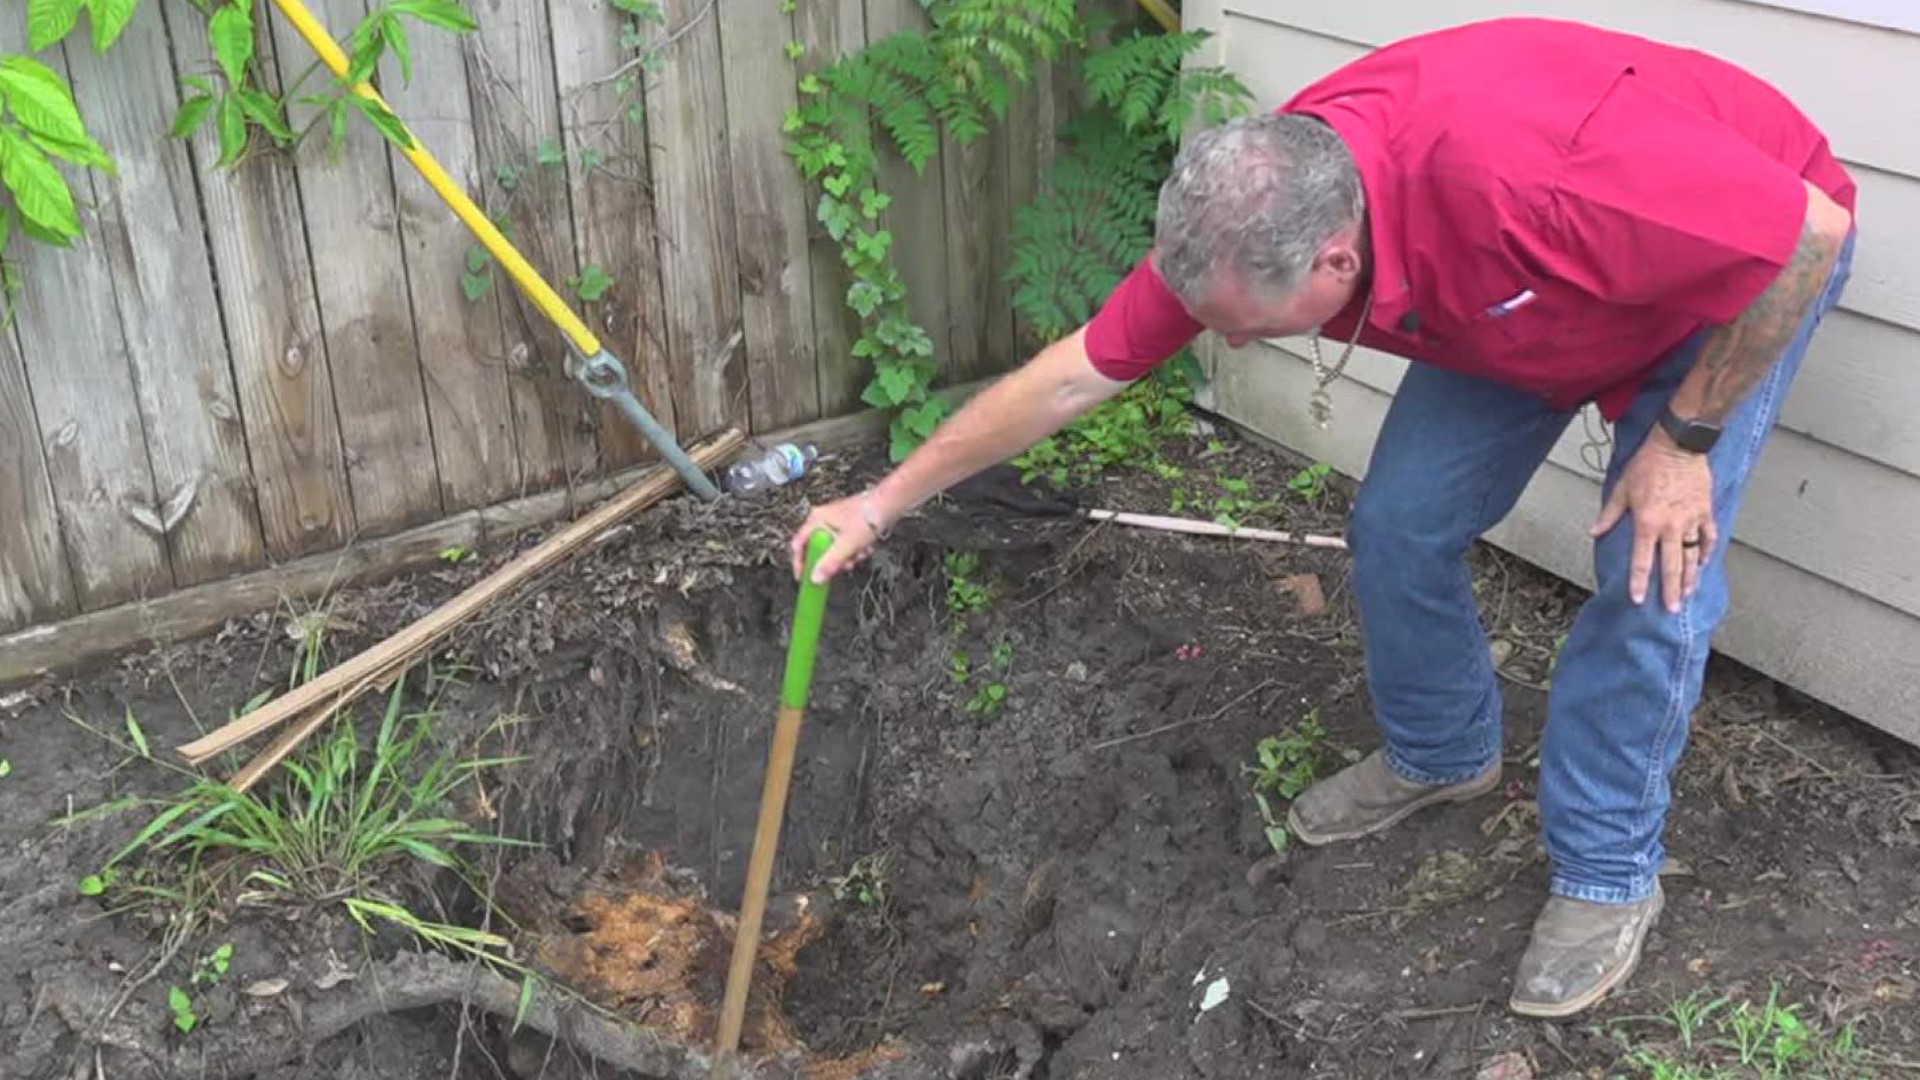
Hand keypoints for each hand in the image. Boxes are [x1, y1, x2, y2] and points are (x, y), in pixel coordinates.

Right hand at [789, 490, 891, 583]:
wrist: (890, 504)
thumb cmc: (868, 515)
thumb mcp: (846, 544)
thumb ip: (830, 563)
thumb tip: (816, 578)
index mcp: (817, 520)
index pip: (799, 545)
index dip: (800, 563)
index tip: (805, 578)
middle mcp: (824, 520)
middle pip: (820, 550)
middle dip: (834, 560)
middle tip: (844, 564)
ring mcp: (837, 523)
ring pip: (835, 550)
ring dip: (848, 556)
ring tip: (859, 553)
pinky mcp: (850, 526)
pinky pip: (847, 545)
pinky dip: (856, 550)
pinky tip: (866, 547)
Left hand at [1590, 433, 1715, 611]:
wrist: (1678, 445)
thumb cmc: (1648, 465)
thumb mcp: (1622, 489)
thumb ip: (1609, 515)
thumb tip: (1594, 532)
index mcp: (1647, 523)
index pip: (1642, 560)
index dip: (1640, 582)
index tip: (1639, 599)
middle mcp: (1671, 526)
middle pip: (1672, 566)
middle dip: (1671, 590)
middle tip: (1671, 609)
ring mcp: (1691, 520)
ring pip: (1692, 556)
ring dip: (1691, 577)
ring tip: (1688, 594)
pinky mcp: (1705, 512)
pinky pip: (1708, 537)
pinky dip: (1706, 551)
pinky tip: (1703, 564)